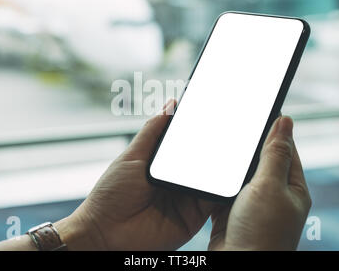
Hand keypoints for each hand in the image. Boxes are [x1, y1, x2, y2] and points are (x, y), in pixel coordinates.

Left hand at [58, 100, 215, 249]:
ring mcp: (188, 197)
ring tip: (232, 147)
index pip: (188, 143)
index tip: (215, 112)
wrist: (105, 234)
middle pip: (203, 159)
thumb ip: (152, 131)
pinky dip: (223, 189)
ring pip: (212, 177)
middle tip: (230, 127)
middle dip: (215, 146)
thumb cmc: (111, 195)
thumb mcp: (132, 156)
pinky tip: (228, 175)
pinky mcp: (196, 216)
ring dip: (222, 165)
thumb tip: (171, 104)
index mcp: (164, 163)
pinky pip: (214, 200)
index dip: (200, 130)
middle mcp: (178, 179)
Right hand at [209, 116, 311, 250]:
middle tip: (233, 120)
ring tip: (219, 139)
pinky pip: (225, 187)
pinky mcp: (232, 210)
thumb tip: (286, 121)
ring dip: (231, 161)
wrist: (237, 265)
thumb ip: (275, 153)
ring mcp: (252, 203)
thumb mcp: (270, 186)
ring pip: (241, 173)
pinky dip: (218, 178)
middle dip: (248, 143)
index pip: (284, 148)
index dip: (273, 128)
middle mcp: (274, 194)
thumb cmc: (262, 232)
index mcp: (291, 187)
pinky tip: (209, 166)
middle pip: (261, 159)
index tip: (259, 107)